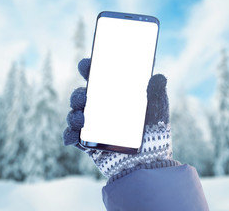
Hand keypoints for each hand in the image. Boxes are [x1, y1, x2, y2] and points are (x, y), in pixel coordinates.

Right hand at [63, 58, 177, 178]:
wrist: (148, 164)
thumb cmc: (154, 134)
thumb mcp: (157, 111)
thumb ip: (156, 93)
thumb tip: (159, 76)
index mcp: (113, 98)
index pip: (97, 80)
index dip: (88, 70)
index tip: (86, 65)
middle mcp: (99, 110)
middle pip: (81, 96)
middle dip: (77, 95)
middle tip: (84, 98)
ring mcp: (92, 126)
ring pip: (74, 115)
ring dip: (73, 115)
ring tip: (82, 120)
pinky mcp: (88, 143)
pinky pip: (72, 137)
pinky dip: (68, 136)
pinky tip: (73, 138)